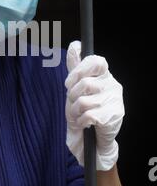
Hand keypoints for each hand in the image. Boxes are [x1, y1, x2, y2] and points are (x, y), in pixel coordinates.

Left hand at [65, 41, 123, 171]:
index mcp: (104, 76)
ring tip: (78, 116)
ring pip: (84, 101)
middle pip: (86, 83)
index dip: (79, 71)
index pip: (96, 61)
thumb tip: (75, 45)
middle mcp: (112, 85)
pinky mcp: (114, 116)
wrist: (93, 141)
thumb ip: (76, 67)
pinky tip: (85, 124)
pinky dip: (81, 121)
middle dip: (72, 95)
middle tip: (73, 102)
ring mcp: (115, 101)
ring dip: (75, 111)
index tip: (69, 83)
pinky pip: (89, 115)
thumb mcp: (75, 88)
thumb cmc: (84, 111)